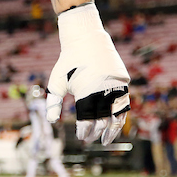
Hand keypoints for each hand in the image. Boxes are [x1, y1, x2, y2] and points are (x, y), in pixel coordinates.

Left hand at [46, 3, 130, 144]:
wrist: (85, 36)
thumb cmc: (68, 61)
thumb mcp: (56, 80)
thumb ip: (53, 102)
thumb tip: (51, 121)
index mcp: (86, 91)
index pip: (87, 118)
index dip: (84, 130)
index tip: (81, 137)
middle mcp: (102, 89)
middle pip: (102, 118)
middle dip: (96, 131)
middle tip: (91, 140)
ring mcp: (115, 84)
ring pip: (117, 113)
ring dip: (113, 129)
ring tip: (107, 140)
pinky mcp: (123, 79)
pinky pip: (124, 101)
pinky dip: (121, 114)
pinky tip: (116, 123)